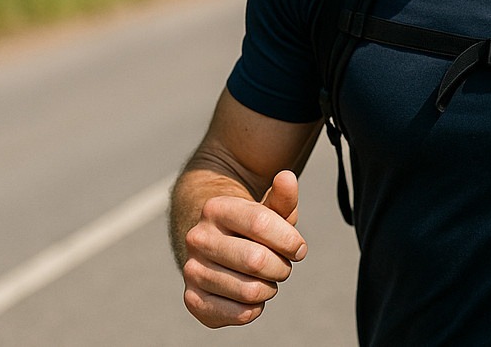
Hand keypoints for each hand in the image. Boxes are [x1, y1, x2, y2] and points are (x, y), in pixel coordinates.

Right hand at [181, 170, 307, 327]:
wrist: (215, 244)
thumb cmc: (252, 227)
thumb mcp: (269, 209)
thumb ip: (283, 197)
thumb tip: (287, 177)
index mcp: (216, 209)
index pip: (261, 223)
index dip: (290, 240)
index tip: (298, 248)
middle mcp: (198, 238)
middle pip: (257, 260)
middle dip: (281, 267)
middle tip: (280, 265)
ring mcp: (192, 269)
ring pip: (251, 291)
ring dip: (269, 288)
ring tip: (263, 278)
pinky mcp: (193, 299)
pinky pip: (240, 314)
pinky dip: (255, 308)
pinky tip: (249, 295)